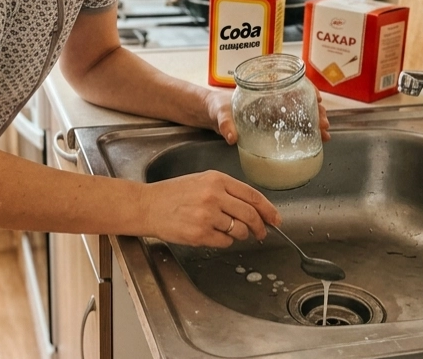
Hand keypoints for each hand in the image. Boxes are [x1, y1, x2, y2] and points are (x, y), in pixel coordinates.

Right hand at [140, 171, 280, 247]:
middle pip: (250, 215)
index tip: (275, 219)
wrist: (147, 205)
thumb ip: (226, 191)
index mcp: (216, 180)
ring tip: (231, 232)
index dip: (268, 210)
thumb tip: (253, 208)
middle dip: (260, 227)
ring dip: (240, 235)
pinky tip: (213, 235)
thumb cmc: (173, 194)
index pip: (252, 195)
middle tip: (262, 233)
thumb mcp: (202, 181)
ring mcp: (207, 216)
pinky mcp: (199, 234)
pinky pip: (224, 242)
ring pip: (239, 230)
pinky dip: (224, 242)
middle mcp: (214, 196)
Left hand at [202, 87, 330, 144]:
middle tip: (325, 124)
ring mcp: (272, 113)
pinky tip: (314, 140)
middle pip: (301, 101)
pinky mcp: (270, 126)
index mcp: (263, 90)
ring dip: (314, 122)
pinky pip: (292, 126)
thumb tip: (231, 137)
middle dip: (317, 111)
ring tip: (325, 134)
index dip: (308, 90)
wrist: (209, 114)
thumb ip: (224, 123)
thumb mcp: (219, 112)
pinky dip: (305, 132)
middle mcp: (271, 100)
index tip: (318, 100)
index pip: (292, 84)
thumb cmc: (215, 106)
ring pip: (300, 114)